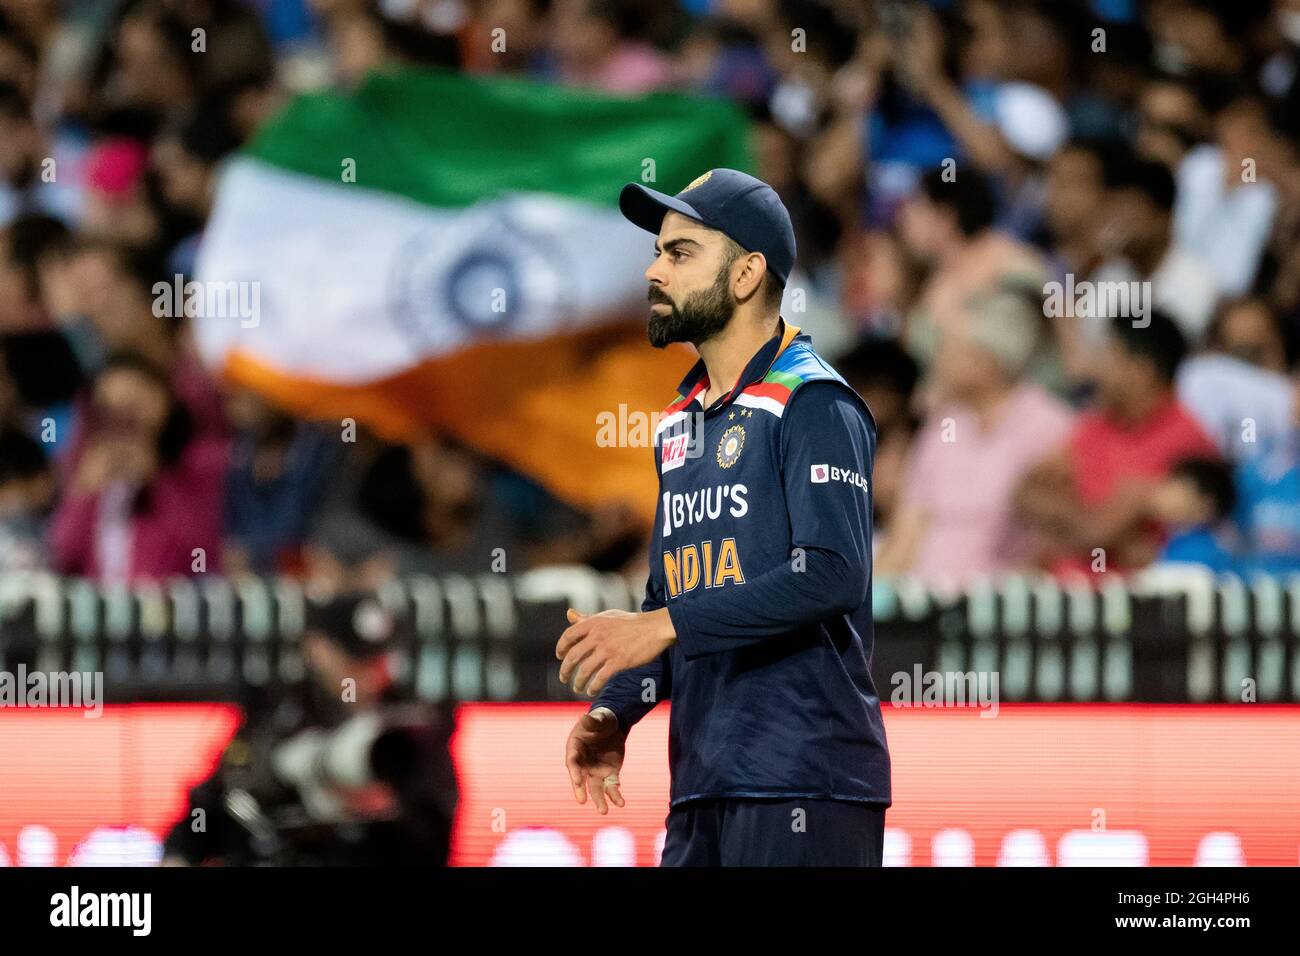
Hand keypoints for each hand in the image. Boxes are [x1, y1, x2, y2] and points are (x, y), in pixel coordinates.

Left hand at [555, 607, 674, 697]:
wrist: (655, 628)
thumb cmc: (631, 622)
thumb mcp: (607, 616)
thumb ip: (587, 618)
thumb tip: (569, 614)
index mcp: (594, 623)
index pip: (568, 635)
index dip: (561, 647)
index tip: (560, 657)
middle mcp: (598, 635)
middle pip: (573, 656)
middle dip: (565, 670)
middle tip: (563, 678)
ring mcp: (608, 649)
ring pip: (585, 670)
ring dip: (578, 682)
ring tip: (577, 688)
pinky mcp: (619, 662)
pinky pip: (600, 678)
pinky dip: (593, 687)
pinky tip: (592, 691)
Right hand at [564, 709, 625, 813]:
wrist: (613, 726)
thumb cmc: (601, 720)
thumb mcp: (598, 718)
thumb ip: (592, 721)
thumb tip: (586, 717)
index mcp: (575, 749)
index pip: (573, 762)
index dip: (574, 771)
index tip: (577, 780)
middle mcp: (583, 764)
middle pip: (581, 780)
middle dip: (581, 791)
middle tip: (581, 801)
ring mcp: (596, 771)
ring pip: (596, 789)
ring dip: (600, 800)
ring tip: (604, 812)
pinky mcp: (609, 774)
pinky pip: (611, 787)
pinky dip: (616, 795)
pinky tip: (621, 803)